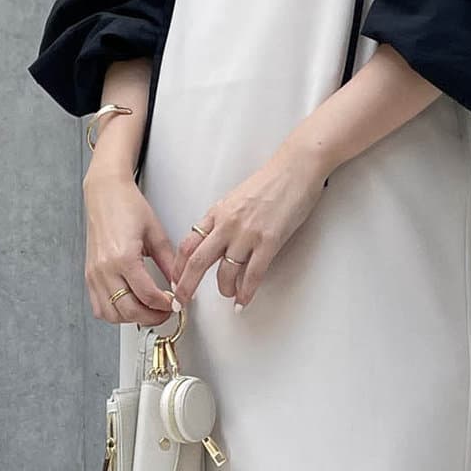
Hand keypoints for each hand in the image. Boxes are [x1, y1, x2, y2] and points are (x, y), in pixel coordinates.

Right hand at [83, 164, 180, 326]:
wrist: (105, 193)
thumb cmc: (128, 206)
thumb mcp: (156, 234)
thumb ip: (169, 263)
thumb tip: (179, 284)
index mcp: (123, 257)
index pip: (147, 295)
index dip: (165, 305)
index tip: (175, 303)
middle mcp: (105, 269)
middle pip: (129, 310)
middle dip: (152, 317)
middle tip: (166, 312)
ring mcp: (94, 274)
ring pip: (111, 314)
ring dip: (132, 318)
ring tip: (148, 310)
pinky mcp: (89, 275)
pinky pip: (99, 307)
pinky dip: (115, 313)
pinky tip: (129, 305)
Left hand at [171, 137, 329, 308]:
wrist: (295, 168)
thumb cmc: (270, 181)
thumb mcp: (235, 199)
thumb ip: (222, 220)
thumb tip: (214, 241)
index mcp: (217, 213)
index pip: (188, 244)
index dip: (178, 267)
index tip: (175, 281)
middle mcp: (227, 224)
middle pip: (197, 262)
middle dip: (186, 286)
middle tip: (181, 302)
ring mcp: (247, 234)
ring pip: (225, 272)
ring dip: (225, 289)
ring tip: (229, 294)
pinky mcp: (268, 241)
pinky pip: (252, 275)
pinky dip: (246, 292)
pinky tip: (243, 301)